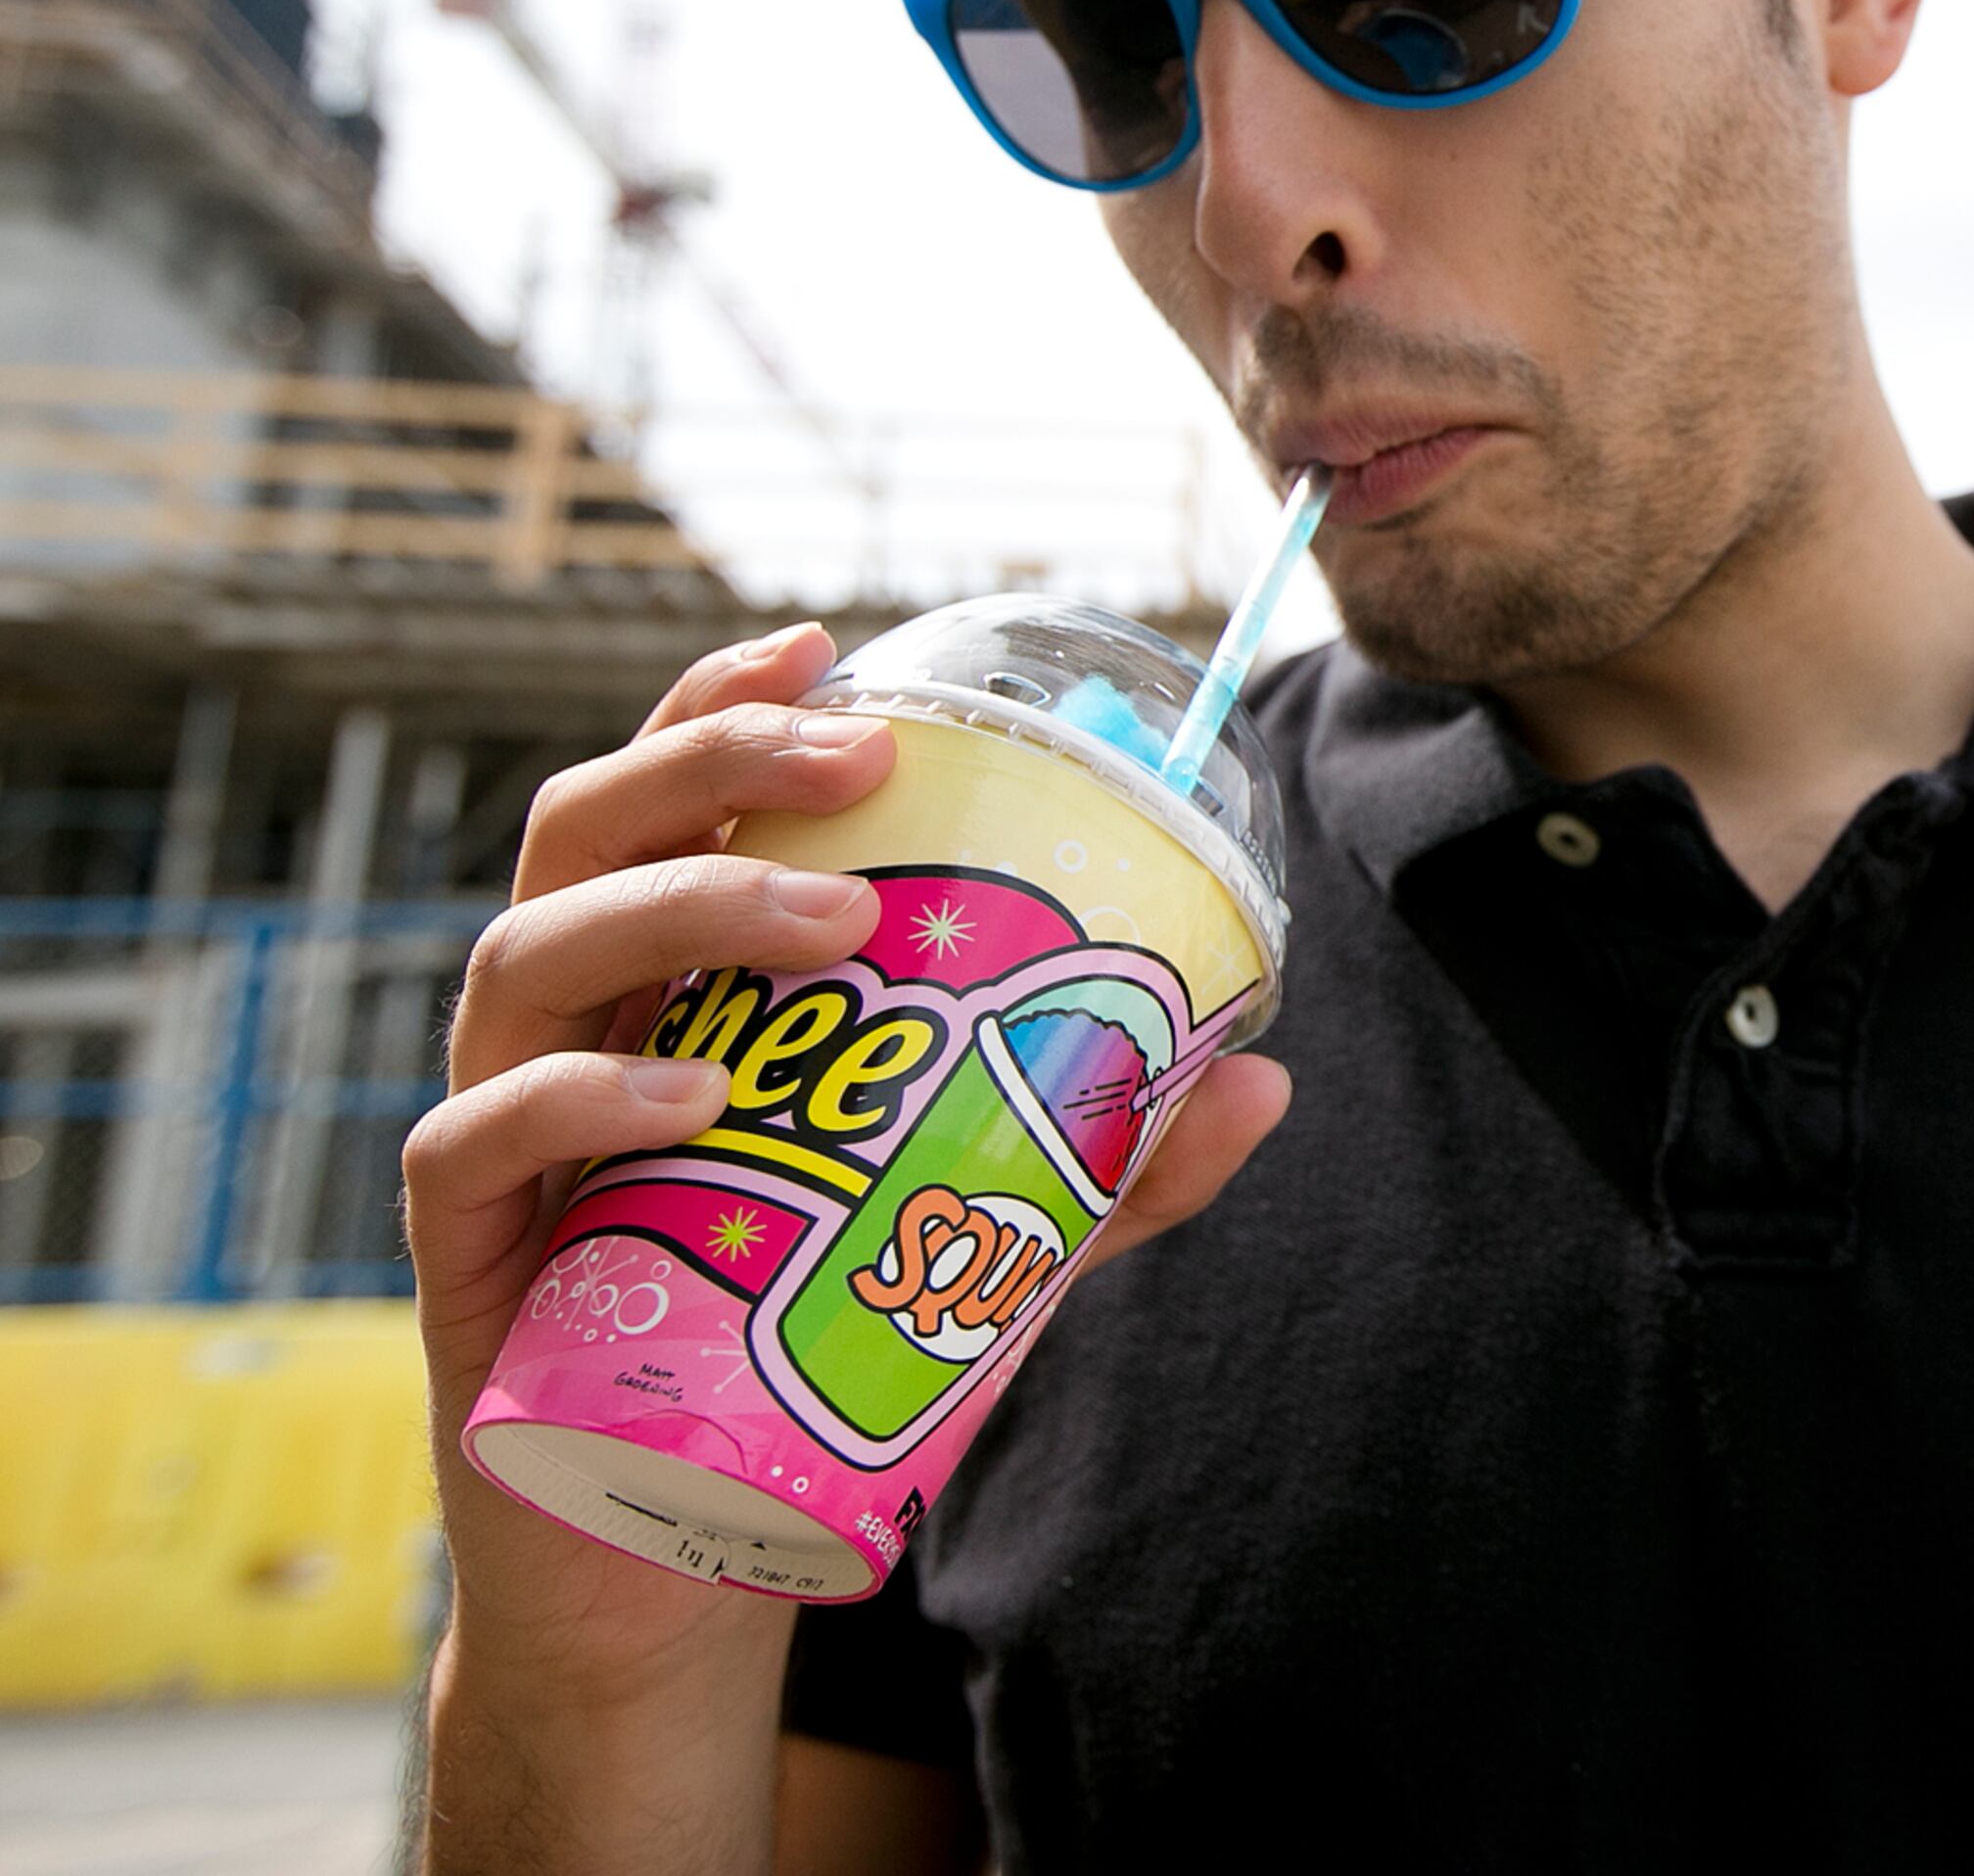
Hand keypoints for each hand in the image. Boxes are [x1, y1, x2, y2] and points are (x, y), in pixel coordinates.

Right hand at [408, 624, 1296, 1695]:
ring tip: (835, 919)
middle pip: (587, 835)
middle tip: (862, 761)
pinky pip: (474, 1140)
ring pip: (527, 956)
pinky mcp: (466, 1258)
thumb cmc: (801, 1360)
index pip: (665, 801)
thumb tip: (1258, 1079)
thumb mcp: (968, 1251)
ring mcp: (503, 1136)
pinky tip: (689, 1100)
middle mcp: (567, 1032)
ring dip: (684, 904)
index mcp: (665, 989)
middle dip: (714, 761)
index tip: (830, 652)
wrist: (670, 1569)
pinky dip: (578, 1101)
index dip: (724, 707)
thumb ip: (1096, 1172)